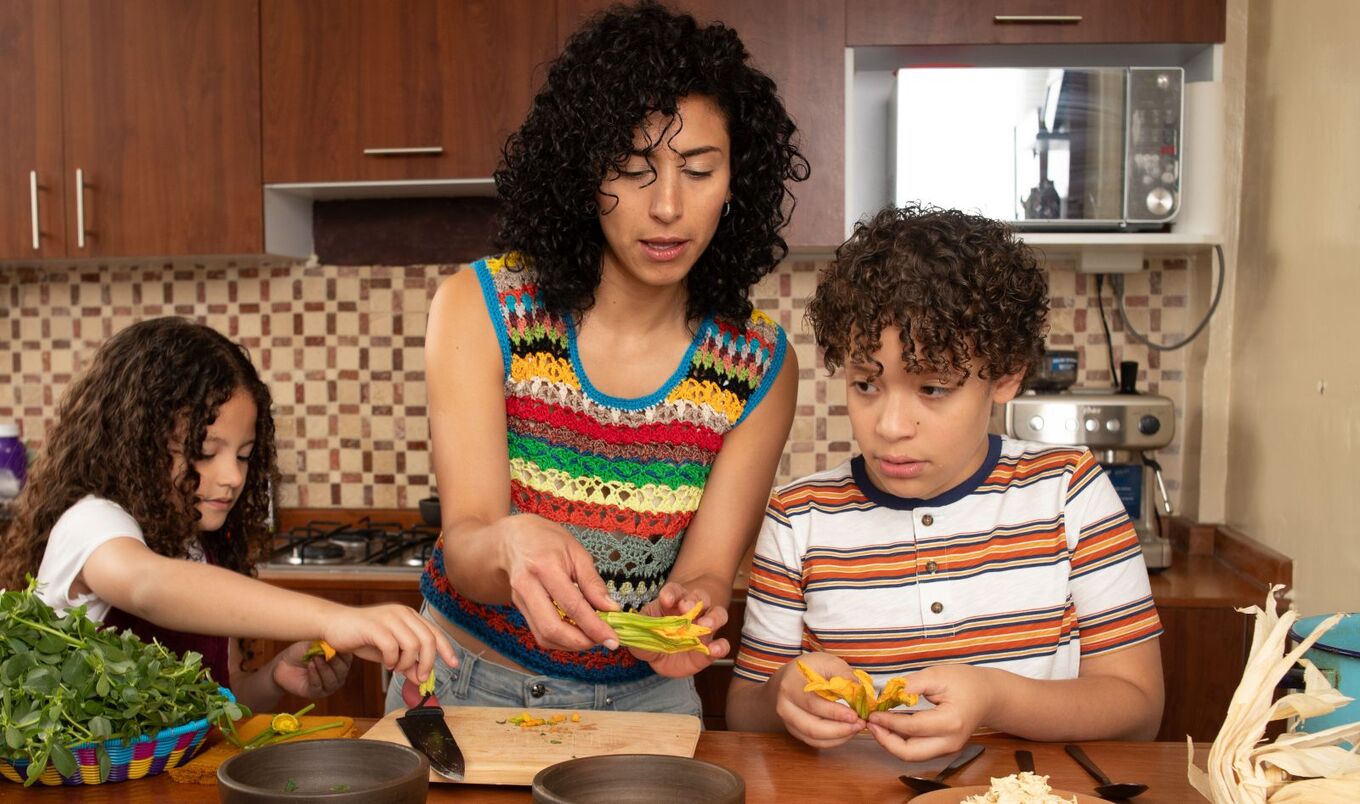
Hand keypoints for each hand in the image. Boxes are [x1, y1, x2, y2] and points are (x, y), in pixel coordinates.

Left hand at [270, 640, 353, 699]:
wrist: (282, 664)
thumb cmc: (300, 652)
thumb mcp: (313, 644)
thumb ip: (324, 644)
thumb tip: (334, 641)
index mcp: (340, 662)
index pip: (348, 659)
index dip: (344, 652)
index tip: (337, 643)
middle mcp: (337, 675)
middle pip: (342, 671)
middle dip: (335, 661)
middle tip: (326, 652)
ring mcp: (327, 686)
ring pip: (332, 680)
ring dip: (324, 669)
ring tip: (315, 658)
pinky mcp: (315, 693)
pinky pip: (318, 686)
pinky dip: (315, 675)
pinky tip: (310, 666)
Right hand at [319, 603, 457, 685]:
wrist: (334, 624)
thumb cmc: (362, 637)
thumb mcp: (389, 653)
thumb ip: (406, 662)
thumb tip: (421, 677)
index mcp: (409, 617)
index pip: (435, 633)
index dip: (446, 649)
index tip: (454, 664)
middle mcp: (402, 614)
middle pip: (428, 639)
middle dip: (428, 662)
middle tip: (420, 677)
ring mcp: (389, 618)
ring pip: (412, 644)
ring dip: (407, 663)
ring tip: (396, 668)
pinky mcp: (375, 625)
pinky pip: (392, 646)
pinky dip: (392, 660)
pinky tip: (386, 664)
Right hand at [498, 513, 619, 651]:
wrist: (515, 539)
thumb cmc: (549, 541)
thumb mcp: (577, 552)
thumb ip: (593, 582)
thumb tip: (611, 609)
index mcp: (544, 567)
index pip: (572, 605)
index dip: (594, 627)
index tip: (612, 640)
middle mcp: (527, 586)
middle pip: (552, 628)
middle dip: (580, 642)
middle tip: (602, 640)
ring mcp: (520, 600)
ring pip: (544, 636)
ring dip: (571, 644)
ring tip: (592, 637)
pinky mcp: (519, 609)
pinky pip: (539, 633)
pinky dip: (560, 640)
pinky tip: (576, 633)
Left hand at [629, 583, 728, 677]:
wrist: (666, 655)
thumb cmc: (654, 636)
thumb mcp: (641, 633)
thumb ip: (635, 633)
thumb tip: (620, 633)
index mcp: (672, 603)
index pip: (674, 591)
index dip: (671, 593)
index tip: (665, 598)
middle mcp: (692, 610)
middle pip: (698, 598)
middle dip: (693, 601)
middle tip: (686, 608)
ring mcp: (705, 627)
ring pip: (716, 614)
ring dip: (713, 618)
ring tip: (706, 625)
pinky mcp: (710, 646)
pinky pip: (722, 643)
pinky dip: (721, 645)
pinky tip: (716, 649)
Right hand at [774, 652, 864, 747]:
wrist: (789, 678)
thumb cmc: (810, 669)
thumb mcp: (826, 661)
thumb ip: (842, 674)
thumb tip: (859, 691)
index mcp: (790, 686)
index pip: (813, 704)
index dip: (834, 713)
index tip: (855, 715)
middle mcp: (785, 706)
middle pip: (812, 727)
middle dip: (839, 730)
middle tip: (860, 724)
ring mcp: (788, 721)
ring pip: (814, 738)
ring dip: (839, 737)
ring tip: (857, 728)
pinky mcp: (794, 731)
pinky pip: (815, 743)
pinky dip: (834, 740)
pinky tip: (847, 732)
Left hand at [866, 663, 994, 760]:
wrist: (988, 695)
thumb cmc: (965, 682)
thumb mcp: (936, 675)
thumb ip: (910, 686)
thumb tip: (884, 695)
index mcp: (951, 722)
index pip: (912, 728)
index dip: (888, 722)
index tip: (872, 712)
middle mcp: (950, 741)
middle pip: (910, 753)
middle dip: (885, 741)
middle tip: (870, 723)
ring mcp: (948, 748)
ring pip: (912, 756)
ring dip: (890, 743)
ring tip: (876, 725)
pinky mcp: (943, 749)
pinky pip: (917, 751)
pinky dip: (900, 742)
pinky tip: (889, 727)